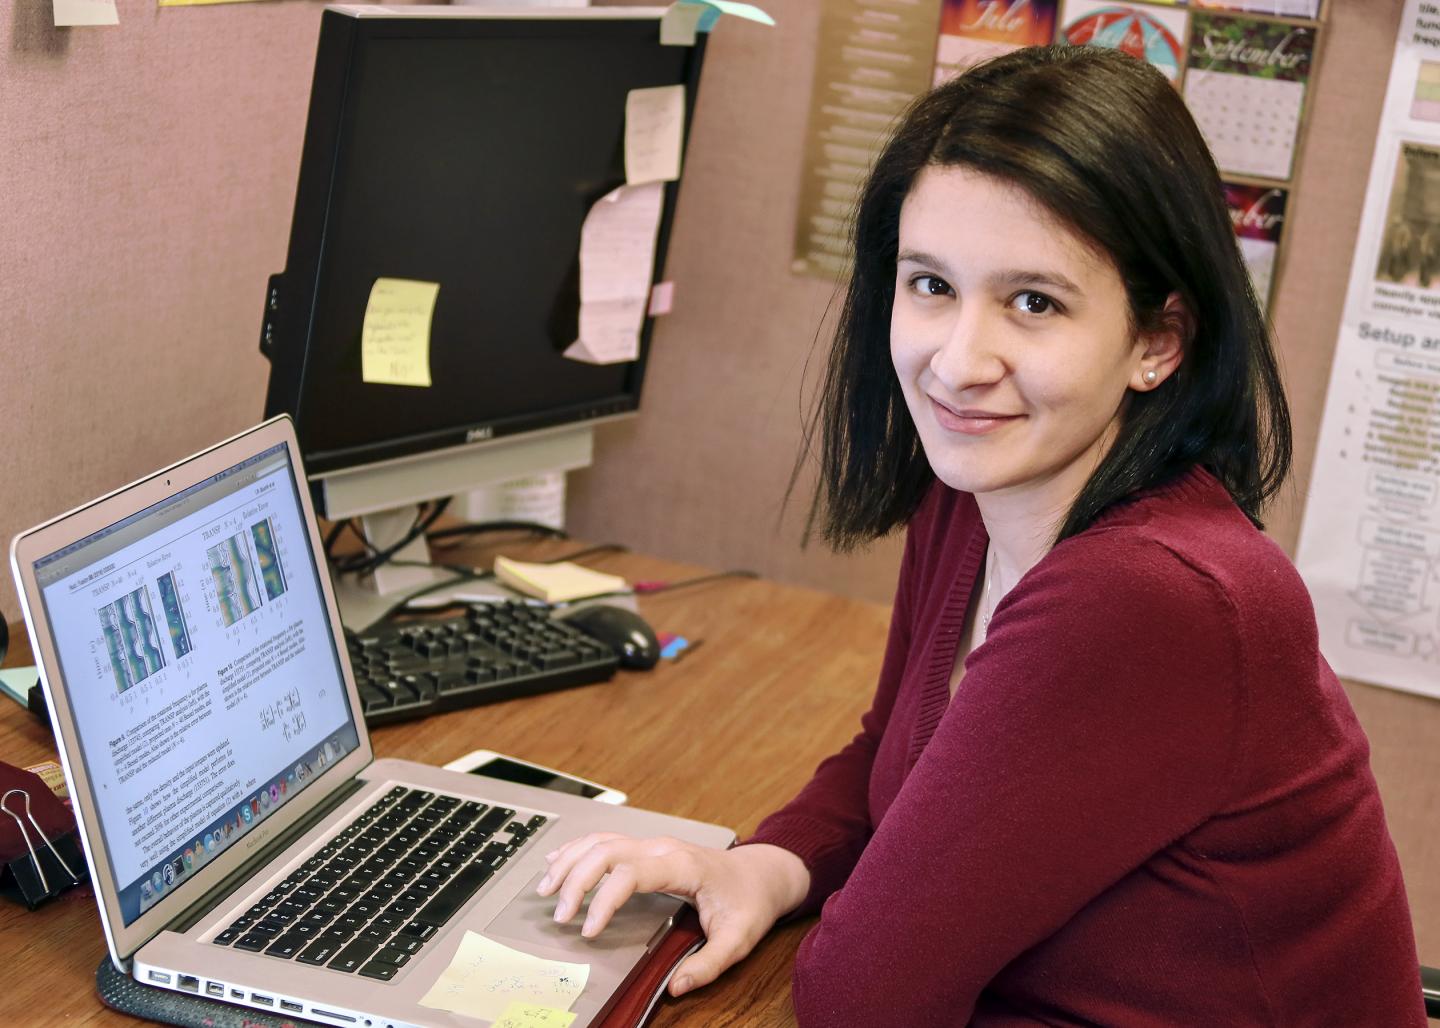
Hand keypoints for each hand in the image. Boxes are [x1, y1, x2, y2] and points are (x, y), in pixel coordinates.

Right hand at [536, 834, 808, 996]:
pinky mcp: (650, 848)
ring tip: (546, 889)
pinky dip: (579, 849)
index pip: (629, 873)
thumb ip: (709, 964)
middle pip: (606, 851)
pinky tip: (559, 860)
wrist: (763, 873)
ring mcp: (655, 844)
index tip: (588, 930)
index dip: (604, 900)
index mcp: (682, 865)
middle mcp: (664, 848)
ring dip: (570, 861)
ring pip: (602, 840)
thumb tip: (677, 987)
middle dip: (576, 880)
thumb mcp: (738, 939)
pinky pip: (608, 840)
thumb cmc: (749, 902)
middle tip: (560, 916)